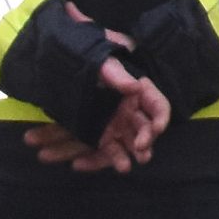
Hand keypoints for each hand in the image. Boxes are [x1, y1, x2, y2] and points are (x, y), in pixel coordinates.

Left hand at [25, 51, 169, 170]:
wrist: (58, 55)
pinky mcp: (94, 133)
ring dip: (117, 157)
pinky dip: (88, 158)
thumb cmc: (87, 50)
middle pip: (141, 130)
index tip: (156, 130)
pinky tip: (77, 164)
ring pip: (118, 144)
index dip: (160, 118)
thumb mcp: (103, 57)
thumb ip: (116, 72)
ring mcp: (112, 123)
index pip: (157, 105)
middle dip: (142, 143)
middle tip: (137, 156)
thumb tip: (134, 86)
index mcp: (136, 90)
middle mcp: (128, 110)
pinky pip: (96, 149)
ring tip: (122, 168)